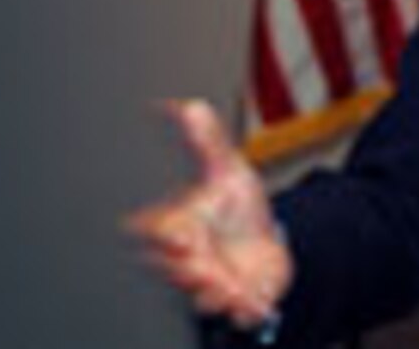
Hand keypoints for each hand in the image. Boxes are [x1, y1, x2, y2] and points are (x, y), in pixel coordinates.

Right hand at [125, 99, 292, 328]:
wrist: (265, 241)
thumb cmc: (235, 206)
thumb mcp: (225, 169)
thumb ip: (207, 141)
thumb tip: (191, 105)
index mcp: (178, 226)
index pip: (152, 231)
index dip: (157, 234)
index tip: (176, 231)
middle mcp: (187, 260)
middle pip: (172, 269)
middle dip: (184, 268)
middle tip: (201, 261)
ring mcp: (209, 283)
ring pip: (200, 297)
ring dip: (212, 293)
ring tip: (227, 286)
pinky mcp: (235, 300)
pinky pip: (233, 313)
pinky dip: (243, 311)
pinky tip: (252, 304)